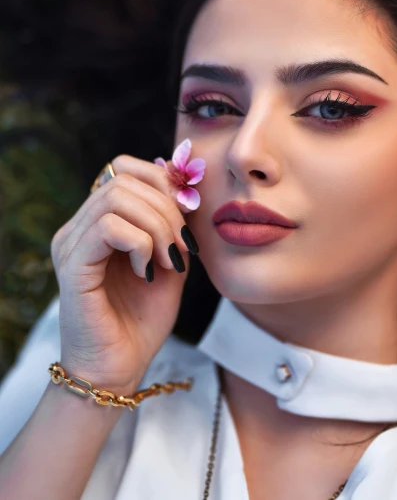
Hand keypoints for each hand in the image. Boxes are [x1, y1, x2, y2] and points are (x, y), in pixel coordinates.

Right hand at [50, 154, 200, 396]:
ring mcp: (71, 244)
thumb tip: (185, 187)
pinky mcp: (72, 266)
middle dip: (166, 209)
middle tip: (181, 248)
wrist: (121, 367)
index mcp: (99, 221)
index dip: (161, 182)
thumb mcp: (170, 259)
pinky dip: (140, 243)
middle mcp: (79, 227)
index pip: (123, 168)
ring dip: (156, 226)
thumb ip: (174, 223)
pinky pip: (108, 226)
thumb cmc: (143, 317)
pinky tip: (147, 270)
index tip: (187, 217)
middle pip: (123, 179)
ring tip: (167, 260)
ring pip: (116, 197)